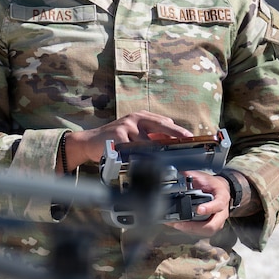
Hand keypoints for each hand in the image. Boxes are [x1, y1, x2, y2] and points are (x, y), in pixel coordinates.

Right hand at [62, 111, 193, 170]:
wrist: (89, 142)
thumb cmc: (113, 139)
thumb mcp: (132, 132)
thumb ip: (149, 134)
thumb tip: (171, 141)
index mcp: (140, 116)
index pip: (163, 122)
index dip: (177, 130)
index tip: (190, 137)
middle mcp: (134, 119)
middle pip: (161, 126)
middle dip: (176, 134)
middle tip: (188, 140)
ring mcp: (126, 127)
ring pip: (149, 142)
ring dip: (157, 152)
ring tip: (165, 160)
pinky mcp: (118, 137)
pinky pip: (135, 149)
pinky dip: (140, 157)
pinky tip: (143, 162)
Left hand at [170, 171, 229, 236]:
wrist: (221, 190)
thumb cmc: (213, 185)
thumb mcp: (205, 177)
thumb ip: (192, 176)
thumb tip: (179, 174)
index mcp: (222, 198)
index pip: (218, 205)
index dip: (209, 208)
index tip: (198, 209)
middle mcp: (222, 213)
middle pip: (213, 225)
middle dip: (195, 227)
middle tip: (180, 223)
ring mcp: (217, 221)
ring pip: (206, 231)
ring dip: (190, 230)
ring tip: (175, 225)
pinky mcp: (211, 226)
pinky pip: (202, 232)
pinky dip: (189, 230)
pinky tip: (178, 225)